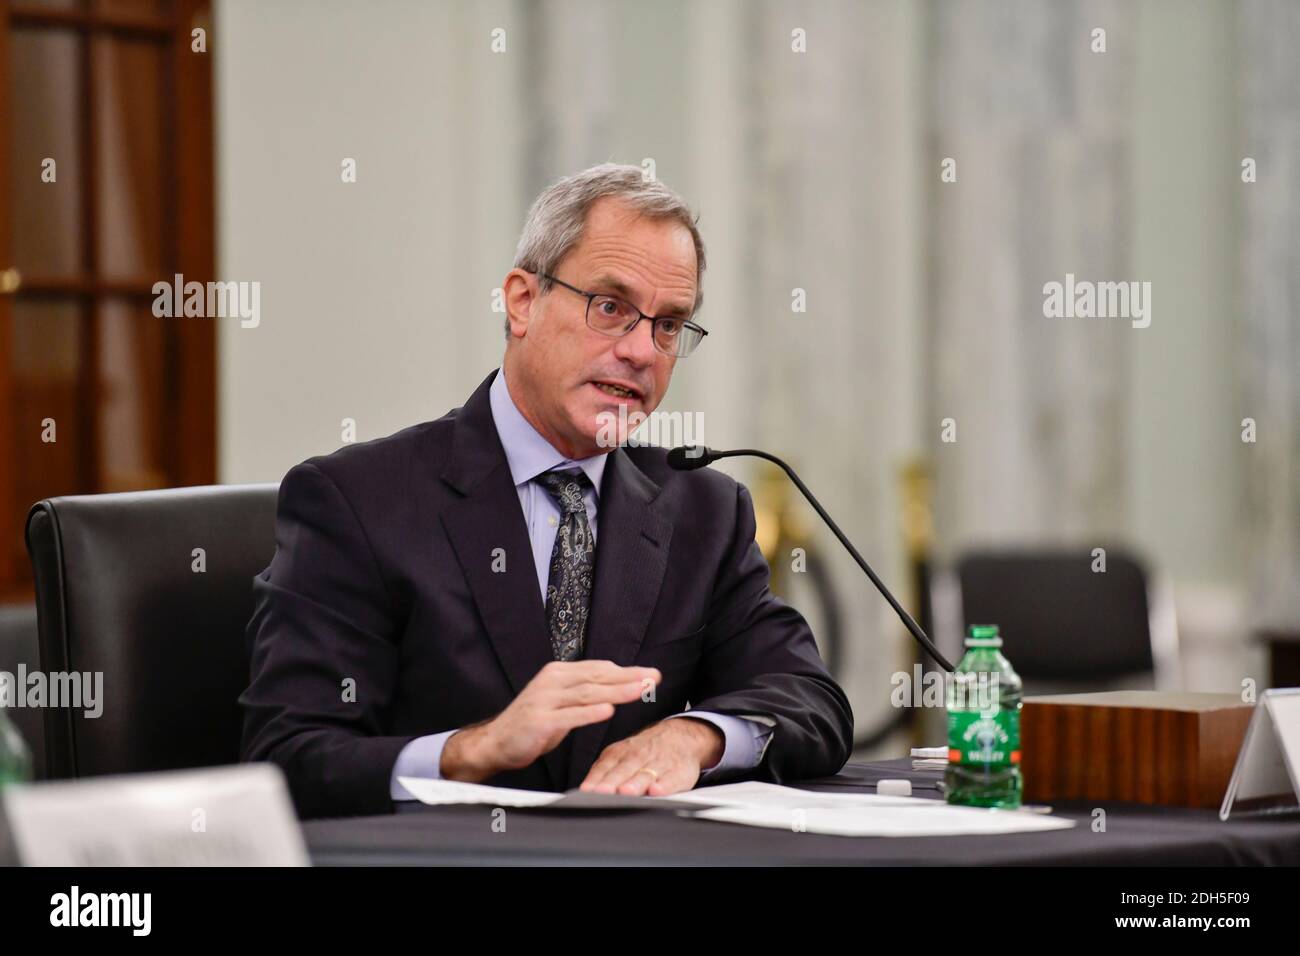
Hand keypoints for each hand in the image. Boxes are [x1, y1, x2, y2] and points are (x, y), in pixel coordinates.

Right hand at [439, 660, 660, 782]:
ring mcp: (545, 700)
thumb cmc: (532, 723)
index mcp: (558, 673)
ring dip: (617, 692)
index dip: (626, 671)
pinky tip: (608, 711)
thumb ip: (584, 693)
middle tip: (654, 678)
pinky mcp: (539, 720)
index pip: (598, 669)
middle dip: (629, 678)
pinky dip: (589, 713)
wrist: (497, 742)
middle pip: (597, 678)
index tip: (649, 674)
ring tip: (640, 690)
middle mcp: (552, 682)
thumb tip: (615, 684)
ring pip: (587, 694)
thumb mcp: (561, 702)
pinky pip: (569, 716)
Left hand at [579, 717, 724, 796]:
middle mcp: (639, 756)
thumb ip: (603, 772)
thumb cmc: (645, 752)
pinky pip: (671, 779)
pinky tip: (657, 790)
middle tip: (602, 792)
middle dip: (612, 782)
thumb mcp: (621, 755)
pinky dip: (665, 785)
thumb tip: (583, 792)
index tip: (587, 791)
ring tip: (626, 792)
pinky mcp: (679, 772)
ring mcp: (659, 763)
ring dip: (635, 784)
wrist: (681, 736)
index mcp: (621, 753)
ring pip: (645, 774)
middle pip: (623, 770)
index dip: (596, 779)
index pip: (605, 766)